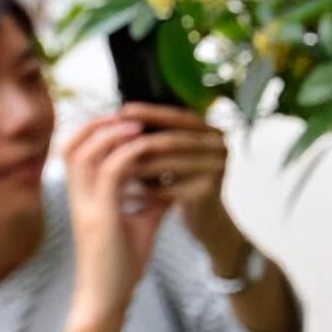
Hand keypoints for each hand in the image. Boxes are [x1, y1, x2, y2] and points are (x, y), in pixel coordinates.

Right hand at [60, 113, 172, 325]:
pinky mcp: (99, 216)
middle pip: (71, 146)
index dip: (93, 130)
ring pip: (86, 153)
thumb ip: (149, 198)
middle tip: (126, 114)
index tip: (121, 120)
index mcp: (83, 197)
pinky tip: (146, 147)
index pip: (74, 152)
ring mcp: (86, 205)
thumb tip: (170, 180)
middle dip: (97, 124)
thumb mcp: (139, 222)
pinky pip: (111, 172)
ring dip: (111, 133)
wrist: (108, 300)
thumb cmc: (120, 265)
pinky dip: (129, 154)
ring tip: (137, 124)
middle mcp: (78, 197)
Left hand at [114, 103, 229, 247]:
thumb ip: (160, 135)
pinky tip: (126, 193)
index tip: (123, 111)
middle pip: (174, 139)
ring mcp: (216, 168)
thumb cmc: (184, 183)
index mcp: (212, 132)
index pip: (179, 116)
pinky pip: (169, 189)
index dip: (150, 112)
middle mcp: (219, 146)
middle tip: (112, 141)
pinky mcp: (208, 192)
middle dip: (140, 140)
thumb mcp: (176, 155)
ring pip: (169, 163)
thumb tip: (122, 115)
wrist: (206, 220)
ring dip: (139, 165)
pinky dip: (145, 191)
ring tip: (112, 167)